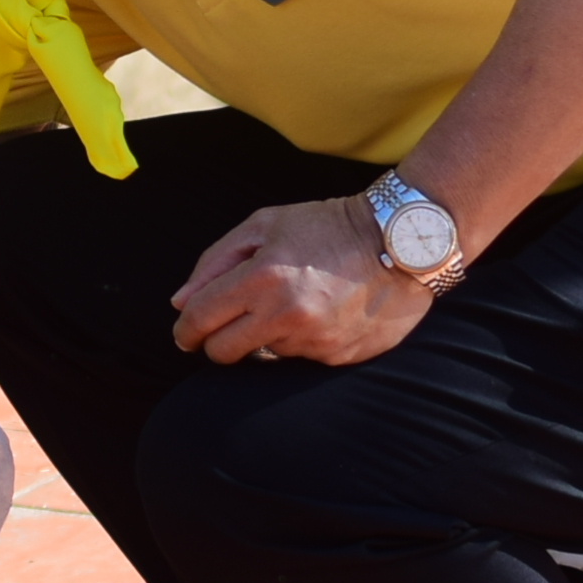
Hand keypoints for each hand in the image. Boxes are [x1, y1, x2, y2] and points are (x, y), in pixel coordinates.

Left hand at [168, 192, 428, 367]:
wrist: (401, 241)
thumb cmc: (326, 226)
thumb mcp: (265, 224)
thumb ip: (215, 261)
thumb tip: (180, 302)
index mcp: (261, 277)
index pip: (199, 320)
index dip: (184, 331)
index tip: (185, 334)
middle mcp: (285, 315)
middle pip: (223, 353)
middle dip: (216, 343)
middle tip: (226, 328)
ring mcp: (314, 340)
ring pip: (264, 356)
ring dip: (266, 336)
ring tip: (294, 303)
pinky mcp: (338, 357)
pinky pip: (301, 358)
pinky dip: (301, 340)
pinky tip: (320, 313)